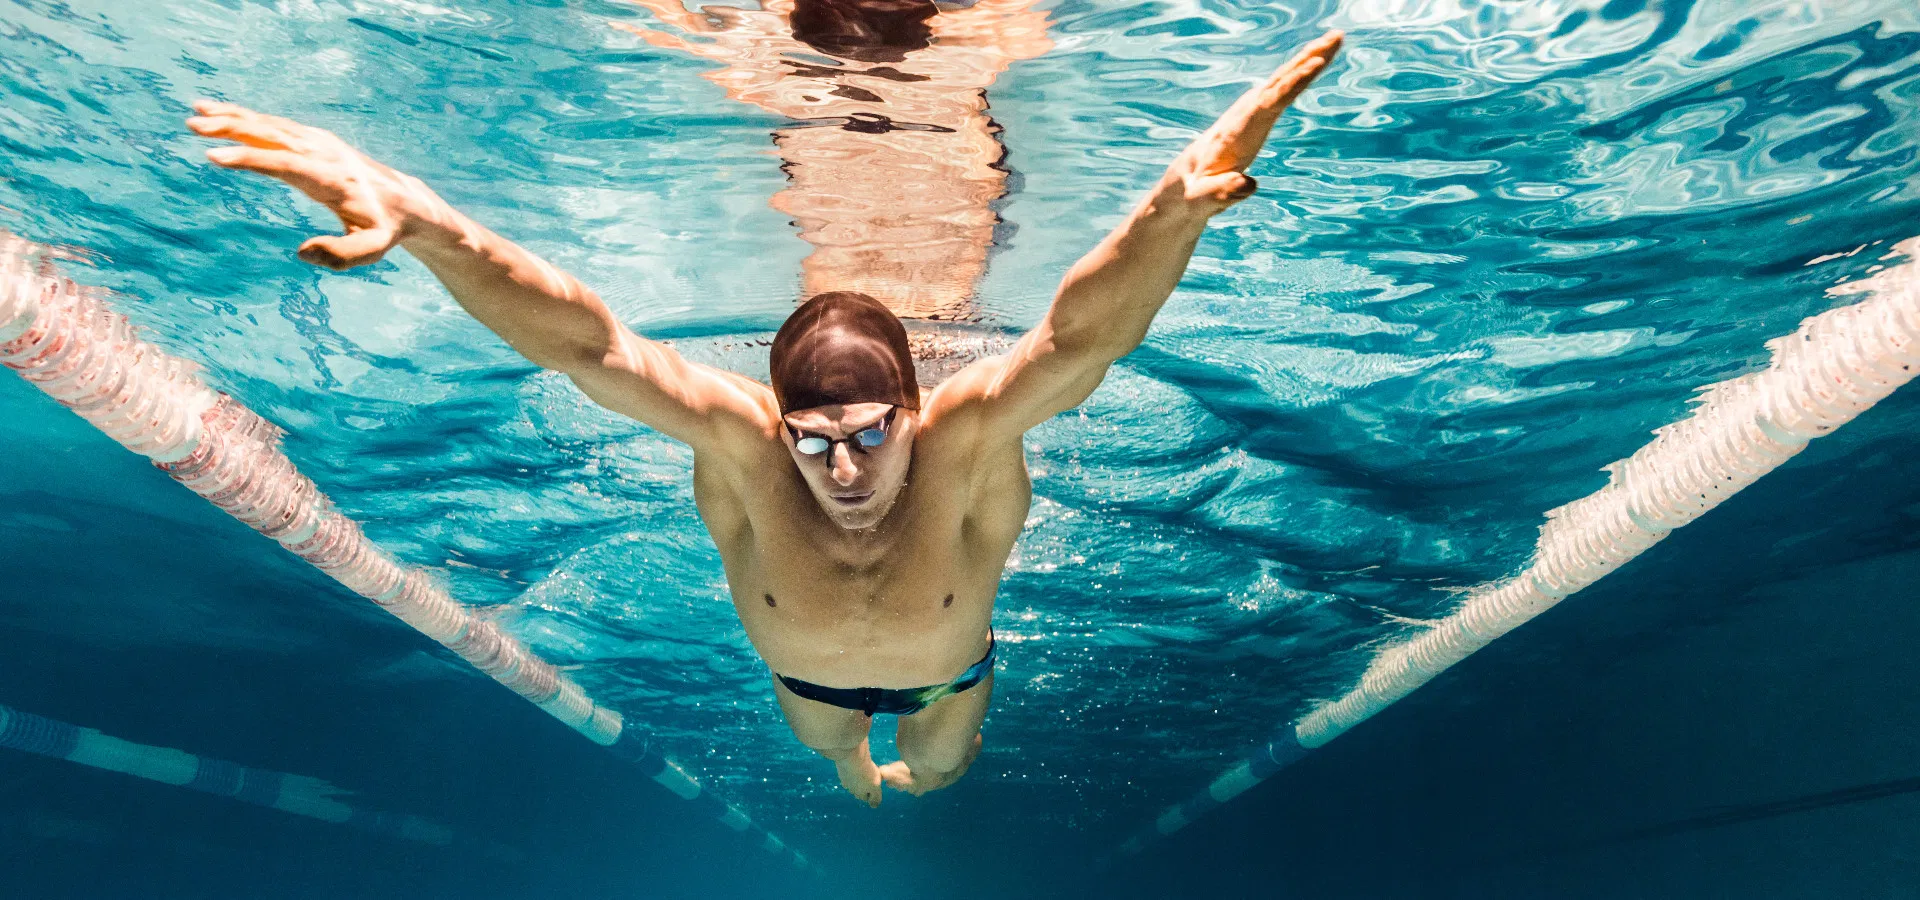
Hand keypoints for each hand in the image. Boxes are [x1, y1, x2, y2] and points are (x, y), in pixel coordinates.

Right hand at [189, 101, 436, 269]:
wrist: (405, 202)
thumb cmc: (383, 230)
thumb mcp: (371, 250)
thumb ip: (340, 256)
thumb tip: (301, 252)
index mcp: (330, 179)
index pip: (284, 164)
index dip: (249, 159)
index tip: (214, 156)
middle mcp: (322, 154)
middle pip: (272, 136)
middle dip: (232, 128)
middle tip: (193, 125)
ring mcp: (319, 143)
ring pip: (271, 125)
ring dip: (233, 117)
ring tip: (196, 113)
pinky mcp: (315, 139)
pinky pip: (276, 125)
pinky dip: (248, 117)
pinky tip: (221, 114)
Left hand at [1167, 30, 1341, 214]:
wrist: (1183, 187)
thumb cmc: (1193, 196)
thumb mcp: (1203, 200)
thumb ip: (1221, 192)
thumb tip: (1247, 185)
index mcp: (1234, 133)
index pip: (1267, 104)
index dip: (1291, 85)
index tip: (1314, 64)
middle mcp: (1243, 116)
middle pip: (1279, 82)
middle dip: (1308, 59)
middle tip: (1338, 36)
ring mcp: (1249, 113)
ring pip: (1282, 81)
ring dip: (1309, 58)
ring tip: (1335, 38)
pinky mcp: (1255, 116)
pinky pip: (1282, 90)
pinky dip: (1300, 73)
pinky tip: (1315, 60)